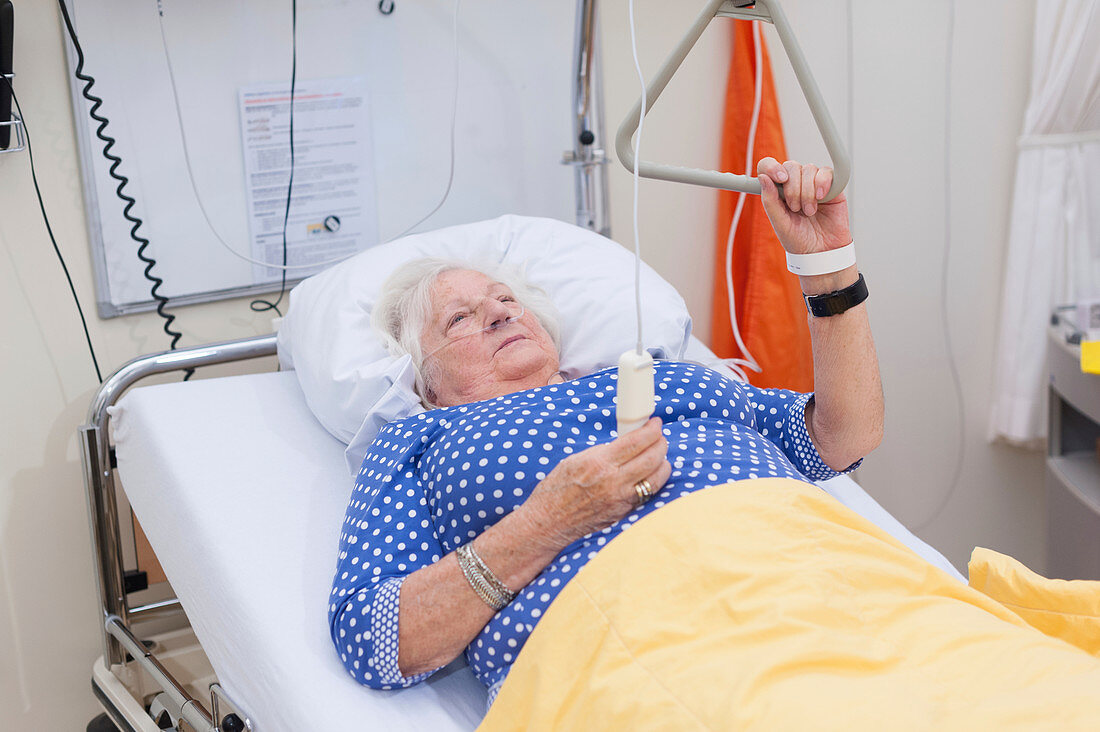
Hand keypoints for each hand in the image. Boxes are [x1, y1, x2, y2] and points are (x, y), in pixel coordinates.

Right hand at [518, 418, 670, 550]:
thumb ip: (602, 452)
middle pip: (652, 458)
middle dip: (661, 443)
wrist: (548, 523)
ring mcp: (621, 500)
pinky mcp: (624, 513)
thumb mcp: (575, 460)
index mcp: (599, 463)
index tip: (655, 423)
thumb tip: (625, 443)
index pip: (636, 441)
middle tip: (658, 436)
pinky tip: (650, 474)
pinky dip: (653, 480)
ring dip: (662, 463)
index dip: (652, 430)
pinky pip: (648, 493)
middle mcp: (613, 482)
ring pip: (657, 478)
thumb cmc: (556, 490)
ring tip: (658, 455)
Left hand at [757, 158, 850, 255]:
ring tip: (809, 212)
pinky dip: (822, 184)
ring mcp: (813, 183)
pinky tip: (821, 199)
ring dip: (807, 192)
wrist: (822, 251)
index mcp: (777, 191)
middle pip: (790, 166)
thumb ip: (770, 200)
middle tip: (796, 208)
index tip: (779, 179)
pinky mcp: (831, 186)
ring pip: (808, 169)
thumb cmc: (799, 239)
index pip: (768, 167)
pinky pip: (826, 172)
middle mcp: (794, 184)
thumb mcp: (779, 222)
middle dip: (792, 189)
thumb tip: (763, 177)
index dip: (772, 167)